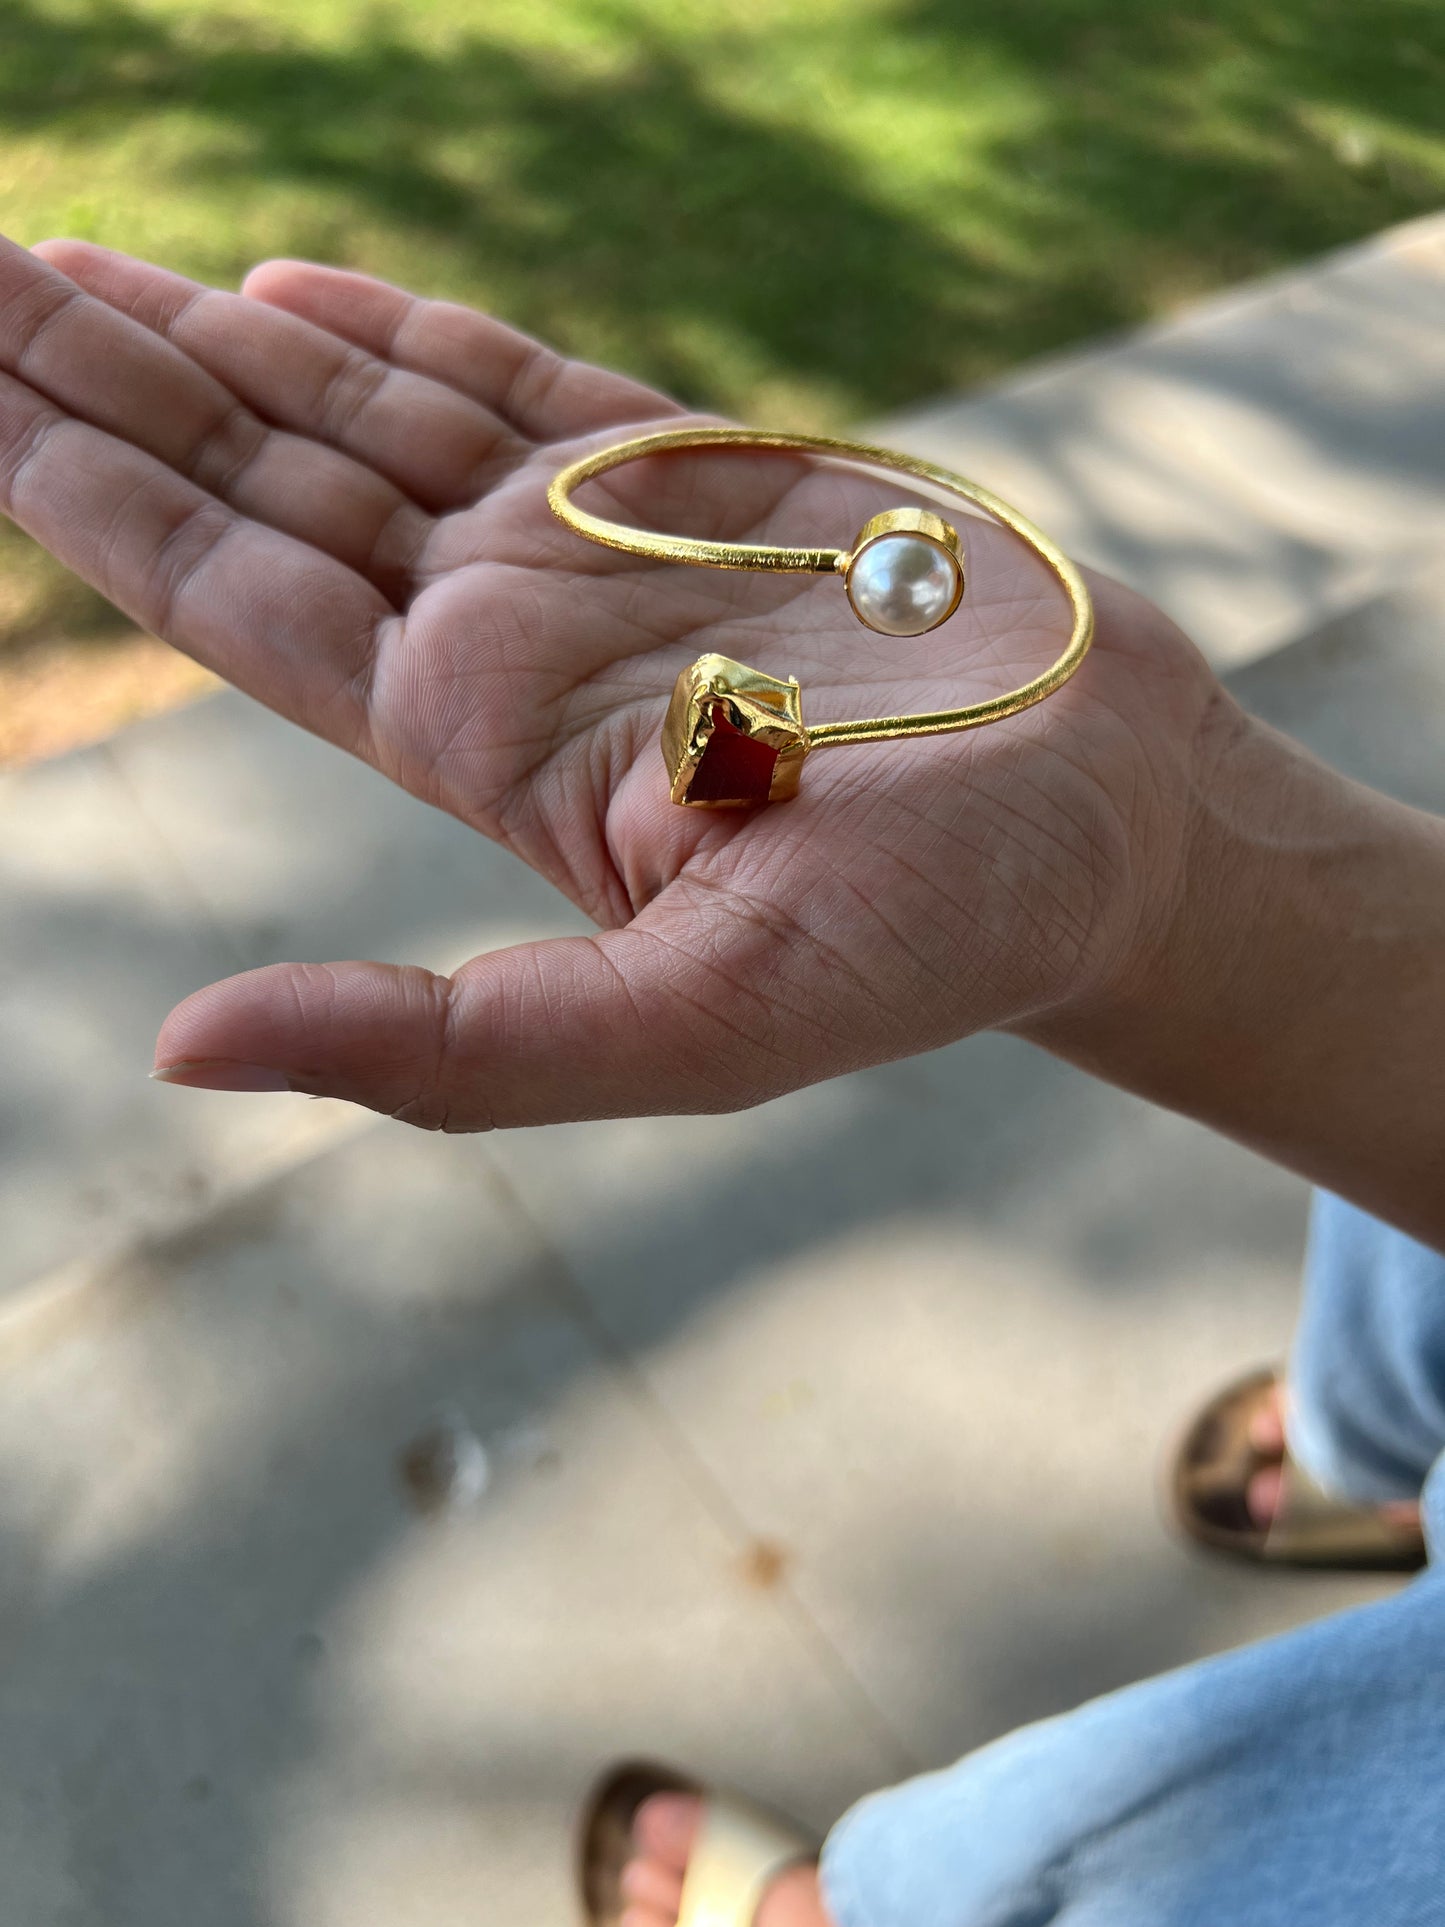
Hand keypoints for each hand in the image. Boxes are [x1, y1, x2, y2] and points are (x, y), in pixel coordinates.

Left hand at [0, 234, 1220, 1127]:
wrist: (1106, 823)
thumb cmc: (927, 938)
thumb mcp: (684, 1030)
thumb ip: (445, 1048)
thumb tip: (182, 1052)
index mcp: (481, 739)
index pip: (235, 598)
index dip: (90, 492)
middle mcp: (510, 634)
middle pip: (265, 485)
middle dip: (109, 382)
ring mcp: (598, 547)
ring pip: (366, 416)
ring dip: (215, 336)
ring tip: (60, 264)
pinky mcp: (702, 479)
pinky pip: (517, 379)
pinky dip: (398, 325)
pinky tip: (281, 291)